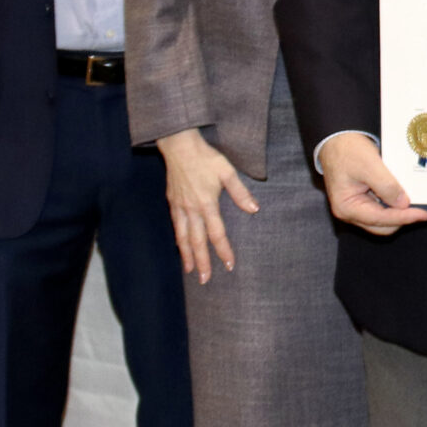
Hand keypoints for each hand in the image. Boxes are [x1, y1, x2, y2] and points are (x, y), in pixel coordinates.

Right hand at [159, 128, 259, 278]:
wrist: (179, 146)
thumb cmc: (205, 157)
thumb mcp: (227, 172)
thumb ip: (240, 192)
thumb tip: (254, 209)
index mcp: (207, 203)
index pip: (216, 233)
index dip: (223, 250)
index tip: (229, 265)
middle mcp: (192, 209)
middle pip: (197, 241)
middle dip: (203, 262)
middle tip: (205, 280)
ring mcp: (180, 207)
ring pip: (183, 237)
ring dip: (187, 256)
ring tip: (190, 271)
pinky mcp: (172, 202)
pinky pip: (176, 226)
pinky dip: (178, 240)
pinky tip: (180, 246)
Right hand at [318, 133, 426, 235]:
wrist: (337, 139)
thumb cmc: (348, 150)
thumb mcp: (369, 165)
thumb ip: (386, 186)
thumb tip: (403, 204)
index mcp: (347, 207)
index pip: (380, 220)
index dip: (404, 218)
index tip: (423, 215)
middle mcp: (350, 212)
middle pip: (382, 225)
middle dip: (402, 218)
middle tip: (422, 210)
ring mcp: (355, 208)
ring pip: (383, 219)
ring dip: (398, 212)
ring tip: (415, 204)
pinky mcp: (362, 201)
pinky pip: (381, 209)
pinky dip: (393, 205)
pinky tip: (404, 196)